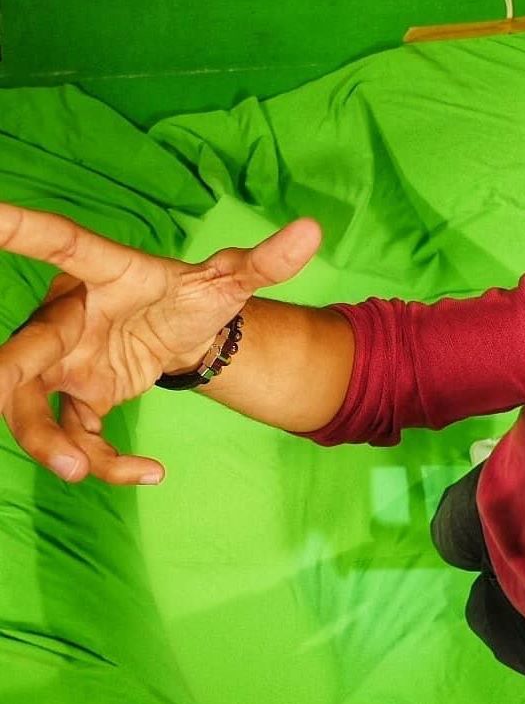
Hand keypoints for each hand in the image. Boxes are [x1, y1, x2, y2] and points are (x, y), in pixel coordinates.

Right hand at [0, 203, 321, 484]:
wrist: (188, 335)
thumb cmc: (195, 296)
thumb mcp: (232, 281)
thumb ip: (266, 262)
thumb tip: (315, 231)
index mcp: (105, 273)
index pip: (61, 243)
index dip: (20, 228)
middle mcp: (71, 316)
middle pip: (24, 347)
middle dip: (7, 376)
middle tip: (0, 397)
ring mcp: (67, 361)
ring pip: (31, 402)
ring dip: (44, 439)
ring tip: (81, 471)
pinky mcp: (80, 399)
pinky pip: (76, 436)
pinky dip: (104, 462)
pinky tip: (151, 474)